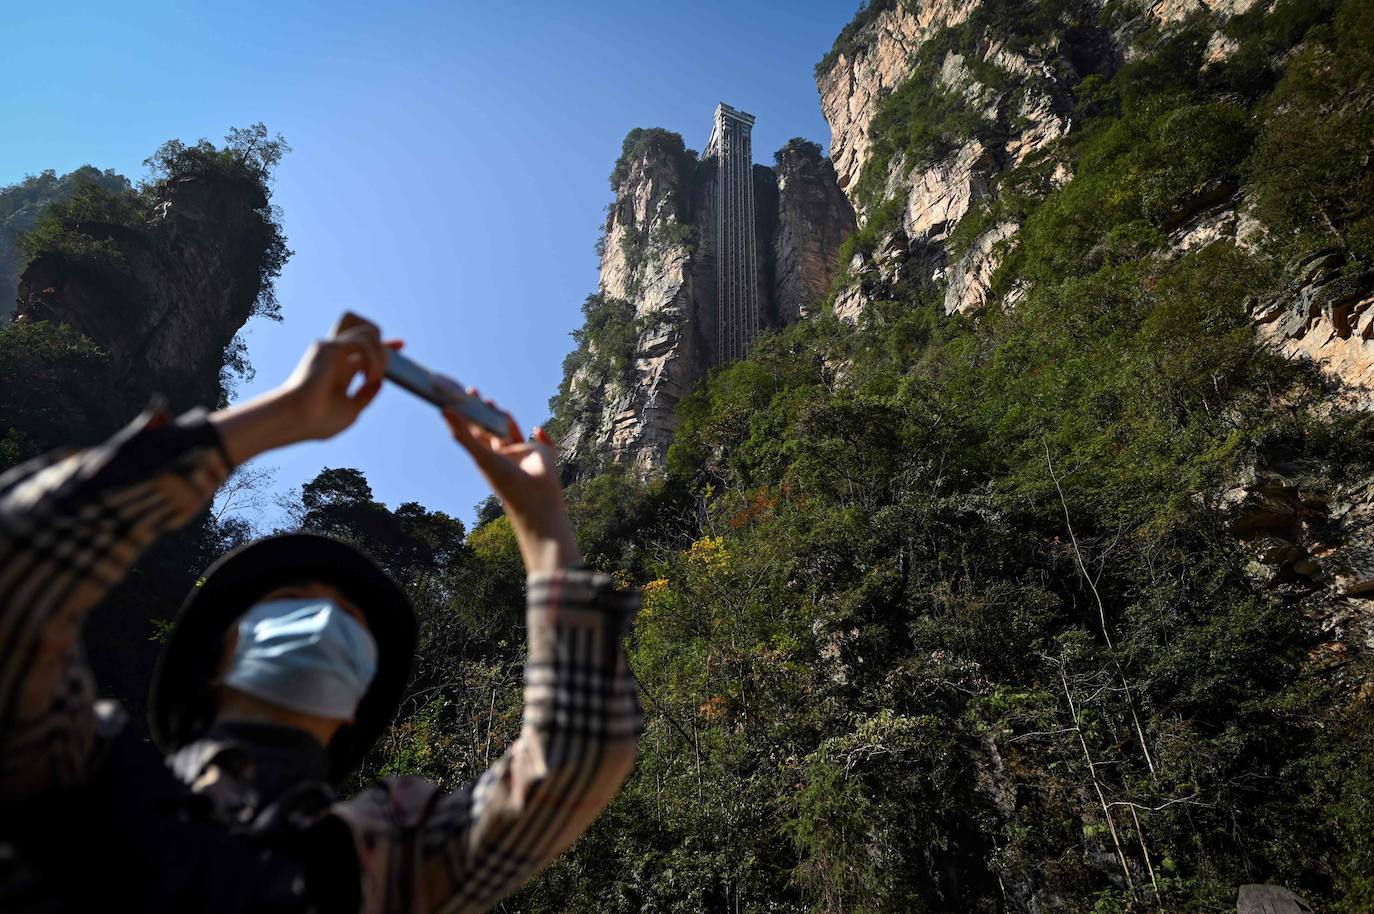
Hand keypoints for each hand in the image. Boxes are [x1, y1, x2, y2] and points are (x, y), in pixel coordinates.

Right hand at [277, 319, 400, 441]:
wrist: (297, 420)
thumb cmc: (318, 420)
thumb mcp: (352, 410)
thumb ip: (365, 395)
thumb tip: (380, 383)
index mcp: (341, 370)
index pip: (365, 349)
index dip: (384, 345)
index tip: (400, 345)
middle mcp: (337, 357)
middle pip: (367, 331)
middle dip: (385, 345)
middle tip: (384, 369)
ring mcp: (331, 349)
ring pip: (368, 332)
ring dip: (381, 355)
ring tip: (375, 378)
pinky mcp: (329, 346)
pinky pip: (362, 340)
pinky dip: (373, 357)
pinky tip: (370, 376)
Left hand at [444, 391, 581, 573]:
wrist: (534, 499)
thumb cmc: (505, 482)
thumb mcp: (481, 456)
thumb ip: (463, 435)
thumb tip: (444, 411)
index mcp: (488, 456)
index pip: (473, 433)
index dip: (466, 416)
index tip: (458, 399)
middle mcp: (504, 454)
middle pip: (491, 429)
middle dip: (483, 412)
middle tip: (473, 394)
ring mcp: (523, 454)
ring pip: (513, 431)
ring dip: (505, 418)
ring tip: (494, 405)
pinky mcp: (543, 453)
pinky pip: (543, 441)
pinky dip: (542, 435)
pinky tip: (537, 430)